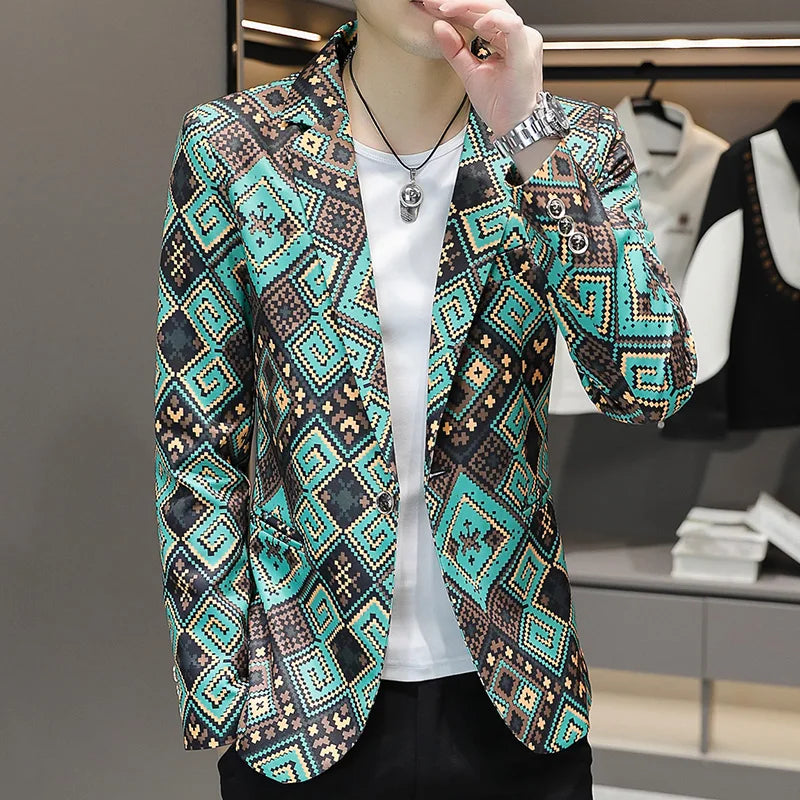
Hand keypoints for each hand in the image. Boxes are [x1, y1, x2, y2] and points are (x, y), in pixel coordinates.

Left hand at [423, 0, 543, 137]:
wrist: (516, 127)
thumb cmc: (501, 104)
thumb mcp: (469, 73)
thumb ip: (455, 50)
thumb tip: (438, 26)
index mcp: (504, 38)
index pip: (478, 14)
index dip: (455, 8)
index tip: (430, 6)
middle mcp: (517, 35)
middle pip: (487, 5)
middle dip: (458, 2)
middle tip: (432, 2)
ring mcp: (524, 40)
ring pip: (498, 8)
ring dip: (468, 6)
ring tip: (445, 8)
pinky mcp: (525, 52)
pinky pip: (511, 26)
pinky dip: (493, 20)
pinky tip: (475, 23)